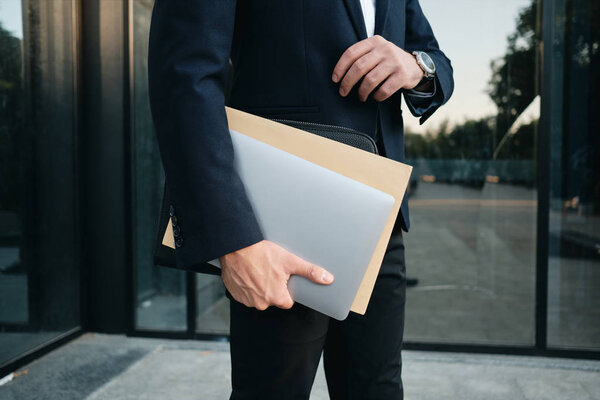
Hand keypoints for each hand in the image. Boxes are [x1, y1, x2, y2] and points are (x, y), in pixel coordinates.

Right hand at [219, 240, 333, 309]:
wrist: (236, 247)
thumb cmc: (261, 253)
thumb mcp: (290, 261)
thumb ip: (310, 272)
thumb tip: (327, 279)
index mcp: (276, 297)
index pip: (287, 301)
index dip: (286, 290)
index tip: (282, 278)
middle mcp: (261, 303)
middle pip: (272, 299)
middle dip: (272, 288)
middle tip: (270, 271)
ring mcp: (246, 300)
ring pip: (258, 297)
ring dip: (259, 287)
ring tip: (258, 271)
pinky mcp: (235, 294)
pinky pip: (245, 294)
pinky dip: (247, 286)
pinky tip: (248, 273)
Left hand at [332, 35, 423, 101]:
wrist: (415, 66)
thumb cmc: (388, 62)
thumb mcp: (376, 52)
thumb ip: (361, 57)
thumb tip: (339, 76)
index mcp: (374, 41)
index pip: (351, 53)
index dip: (340, 67)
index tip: (335, 80)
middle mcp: (384, 49)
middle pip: (358, 67)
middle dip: (347, 83)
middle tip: (343, 92)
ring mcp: (394, 62)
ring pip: (370, 81)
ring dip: (361, 92)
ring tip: (361, 97)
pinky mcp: (402, 75)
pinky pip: (384, 90)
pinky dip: (377, 96)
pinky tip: (375, 97)